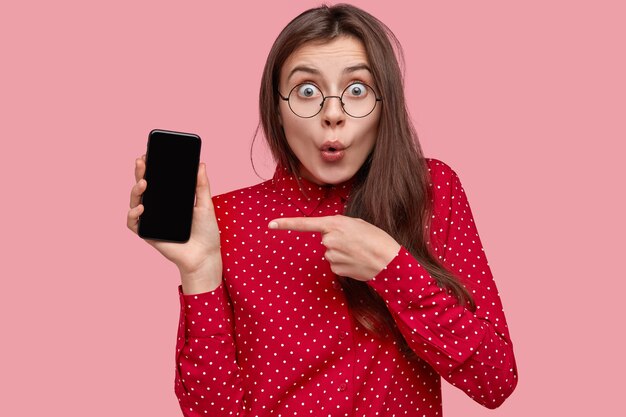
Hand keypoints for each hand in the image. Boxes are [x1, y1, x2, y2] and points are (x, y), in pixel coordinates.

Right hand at [127, 155, 221, 292]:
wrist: (205, 256)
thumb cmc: (206, 232)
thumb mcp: (206, 205)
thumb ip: (202, 185)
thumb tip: (201, 164)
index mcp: (170, 200)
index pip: (157, 180)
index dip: (151, 168)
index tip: (149, 154)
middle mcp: (158, 208)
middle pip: (144, 187)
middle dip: (140, 173)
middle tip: (142, 161)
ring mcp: (151, 220)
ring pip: (135, 202)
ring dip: (135, 190)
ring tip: (144, 183)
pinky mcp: (148, 234)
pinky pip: (133, 223)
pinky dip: (133, 215)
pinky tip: (141, 208)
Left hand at [268, 215, 400, 280]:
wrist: (389, 261)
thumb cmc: (376, 239)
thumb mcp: (358, 224)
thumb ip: (339, 226)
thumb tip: (328, 235)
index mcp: (335, 223)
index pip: (305, 224)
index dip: (286, 224)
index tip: (270, 225)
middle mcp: (330, 239)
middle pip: (324, 240)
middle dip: (337, 241)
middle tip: (355, 242)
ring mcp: (332, 255)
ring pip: (330, 253)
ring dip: (341, 253)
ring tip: (358, 252)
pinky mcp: (336, 269)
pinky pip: (335, 265)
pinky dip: (344, 264)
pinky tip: (356, 262)